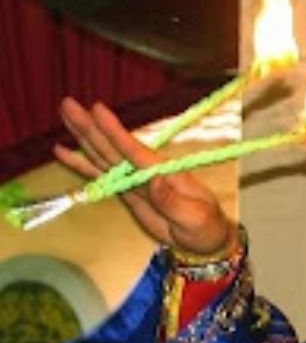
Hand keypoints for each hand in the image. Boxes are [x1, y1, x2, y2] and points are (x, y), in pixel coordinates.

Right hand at [54, 98, 235, 255]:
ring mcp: (135, 181)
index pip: (135, 151)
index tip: (98, 109)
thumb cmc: (205, 227)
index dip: (116, 132)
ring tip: (65, 113)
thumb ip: (172, 202)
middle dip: (91, 127)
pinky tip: (62, 152)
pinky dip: (82, 165)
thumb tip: (153, 182)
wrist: (205, 240)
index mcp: (164, 173)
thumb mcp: (194, 217)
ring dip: (84, 137)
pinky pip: (101, 176)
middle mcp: (146, 172)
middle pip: (113, 148)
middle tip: (68, 103)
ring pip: (104, 156)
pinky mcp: (127, 192)